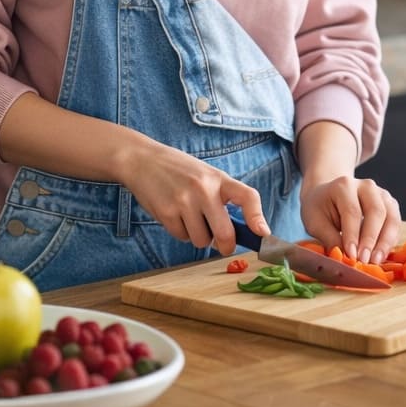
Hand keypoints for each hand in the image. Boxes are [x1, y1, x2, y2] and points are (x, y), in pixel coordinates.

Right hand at [123, 143, 266, 254]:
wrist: (142, 160)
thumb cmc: (180, 171)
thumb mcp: (206, 176)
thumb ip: (222, 198)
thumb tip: (239, 233)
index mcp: (219, 178)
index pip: (247, 196)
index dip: (257, 217)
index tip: (263, 234)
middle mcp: (204, 189)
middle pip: (225, 233)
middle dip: (226, 246)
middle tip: (224, 247)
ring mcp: (184, 201)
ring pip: (202, 240)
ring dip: (199, 237)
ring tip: (190, 218)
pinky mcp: (166, 212)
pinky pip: (181, 237)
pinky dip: (181, 232)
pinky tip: (175, 215)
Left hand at [300, 174, 401, 264]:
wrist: (329, 195)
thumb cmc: (320, 209)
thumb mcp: (316, 222)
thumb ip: (330, 238)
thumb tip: (346, 258)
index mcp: (344, 185)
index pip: (352, 211)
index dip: (353, 235)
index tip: (352, 255)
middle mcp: (366, 186)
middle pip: (376, 212)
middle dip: (371, 239)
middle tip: (365, 260)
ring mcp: (381, 194)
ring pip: (391, 217)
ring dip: (385, 242)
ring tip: (376, 261)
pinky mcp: (390, 204)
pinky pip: (395, 223)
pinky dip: (390, 241)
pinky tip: (381, 255)